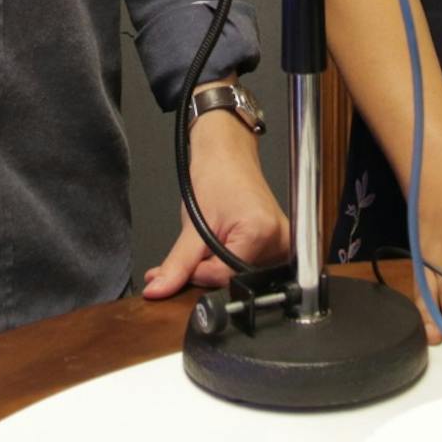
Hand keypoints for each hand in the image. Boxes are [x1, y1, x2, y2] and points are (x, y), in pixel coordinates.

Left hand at [142, 105, 288, 297]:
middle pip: (234, 278)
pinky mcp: (278, 243)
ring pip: (239, 274)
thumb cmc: (216, 174)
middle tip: (198, 246)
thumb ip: (177, 264)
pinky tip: (223, 240)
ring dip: (217, 266)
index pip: (223, 277)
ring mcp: (282, 243)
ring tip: (214, 236)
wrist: (227, 151)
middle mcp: (280, 240)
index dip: (198, 272)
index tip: (187, 258)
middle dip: (207, 271)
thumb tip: (159, 291)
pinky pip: (248, 265)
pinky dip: (228, 259)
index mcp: (262, 233)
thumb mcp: (193, 223)